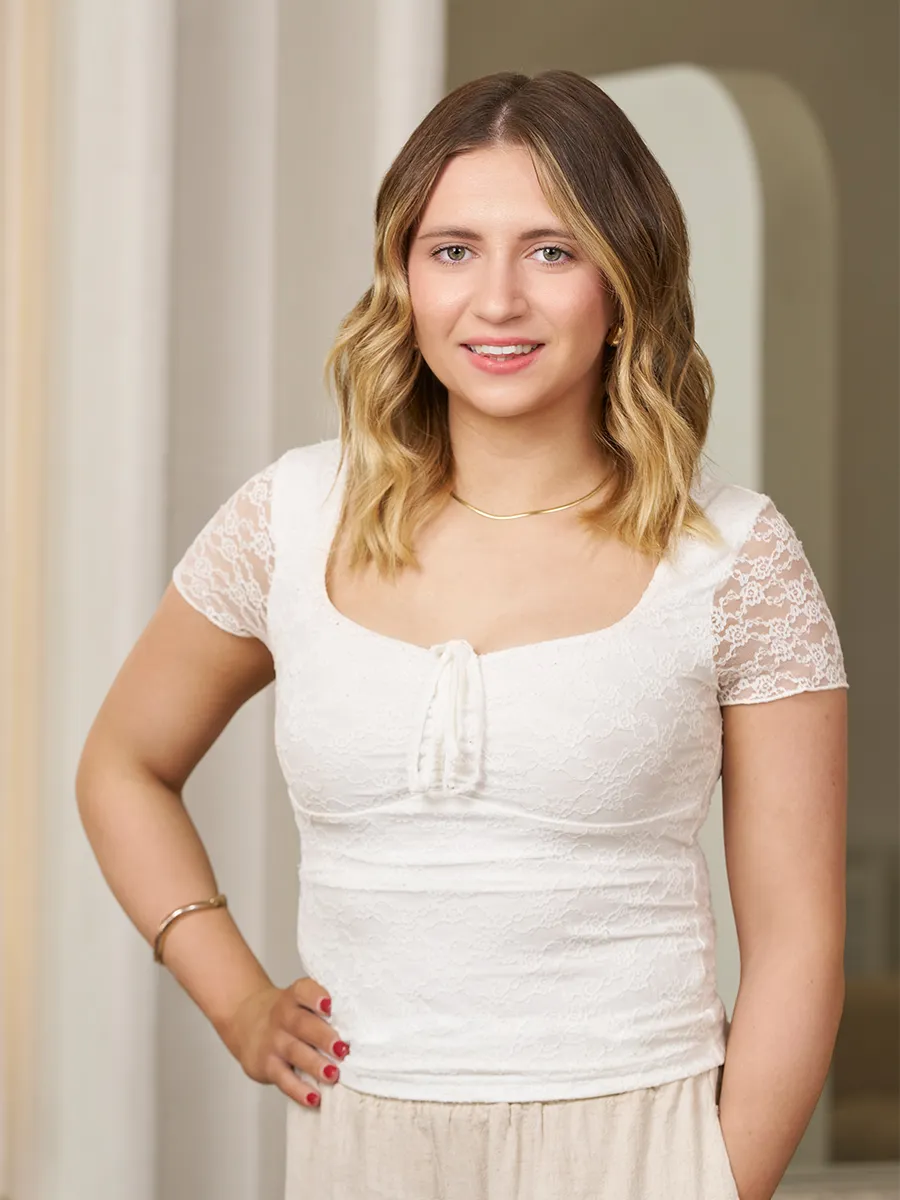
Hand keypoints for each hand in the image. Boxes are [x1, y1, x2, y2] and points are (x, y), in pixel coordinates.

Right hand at [224, 976, 349, 1107]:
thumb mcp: (299, 1002)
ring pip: (294, 1052)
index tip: (330, 1004)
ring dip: (315, 1064)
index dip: (315, 996)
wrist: (246, 1021)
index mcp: (294, 997)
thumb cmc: (289, 1014)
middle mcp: (282, 1017)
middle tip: (343, 1049)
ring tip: (333, 1074)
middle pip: (301, 1024)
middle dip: (323, 1037)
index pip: (303, 991)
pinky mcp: (267, 1066)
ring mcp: (273, 1042)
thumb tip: (363, 1027)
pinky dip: (299, 1090)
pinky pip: (284, 1079)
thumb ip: (324, 1010)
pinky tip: (315, 1098)